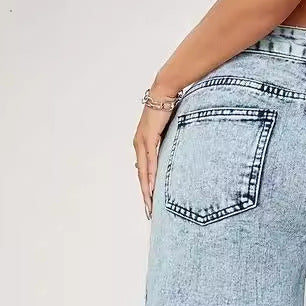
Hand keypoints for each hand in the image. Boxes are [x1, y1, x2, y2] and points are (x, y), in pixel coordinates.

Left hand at [133, 92, 177, 219]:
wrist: (163, 93)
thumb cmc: (166, 110)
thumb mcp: (165, 132)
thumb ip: (163, 146)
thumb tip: (165, 158)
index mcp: (142, 145)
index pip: (143, 172)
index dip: (146, 188)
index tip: (150, 203)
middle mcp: (138, 145)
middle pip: (141, 176)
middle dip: (145, 195)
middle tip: (148, 212)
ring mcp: (141, 142)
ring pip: (143, 172)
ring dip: (146, 190)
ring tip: (149, 204)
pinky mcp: (147, 138)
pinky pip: (149, 161)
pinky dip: (150, 175)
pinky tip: (151, 187)